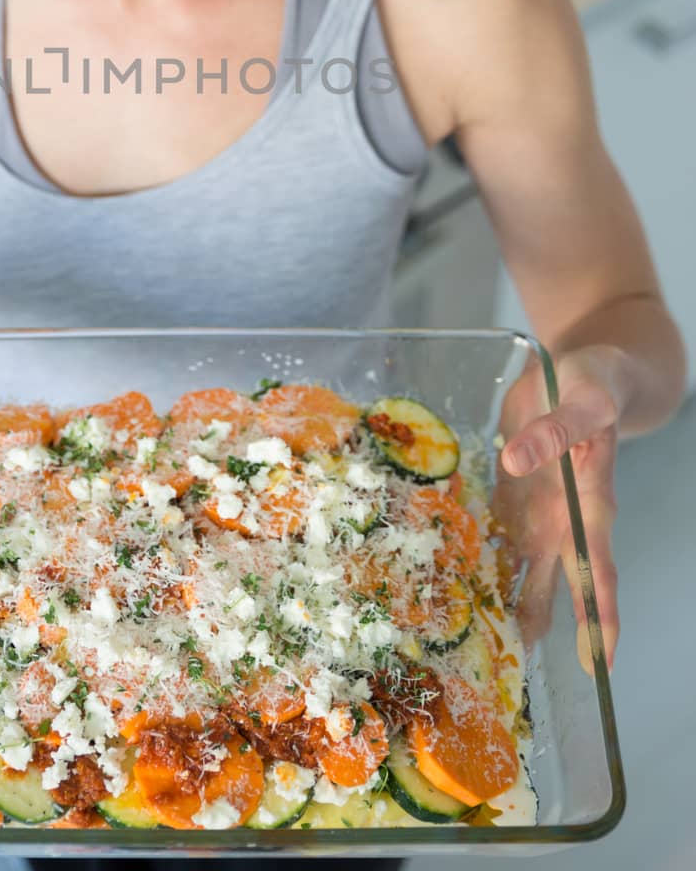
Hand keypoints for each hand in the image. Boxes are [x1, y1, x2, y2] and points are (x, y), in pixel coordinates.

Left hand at [494, 343, 630, 677]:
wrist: (579, 370)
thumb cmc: (593, 387)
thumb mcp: (584, 401)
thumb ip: (553, 432)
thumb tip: (517, 461)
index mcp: (592, 507)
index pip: (599, 572)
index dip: (600, 620)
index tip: (598, 665)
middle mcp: (565, 521)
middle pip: (557, 588)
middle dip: (539, 629)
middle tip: (512, 675)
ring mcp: (537, 513)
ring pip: (520, 571)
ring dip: (502, 603)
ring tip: (474, 645)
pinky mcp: (512, 496)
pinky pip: (493, 536)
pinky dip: (475, 559)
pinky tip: (446, 584)